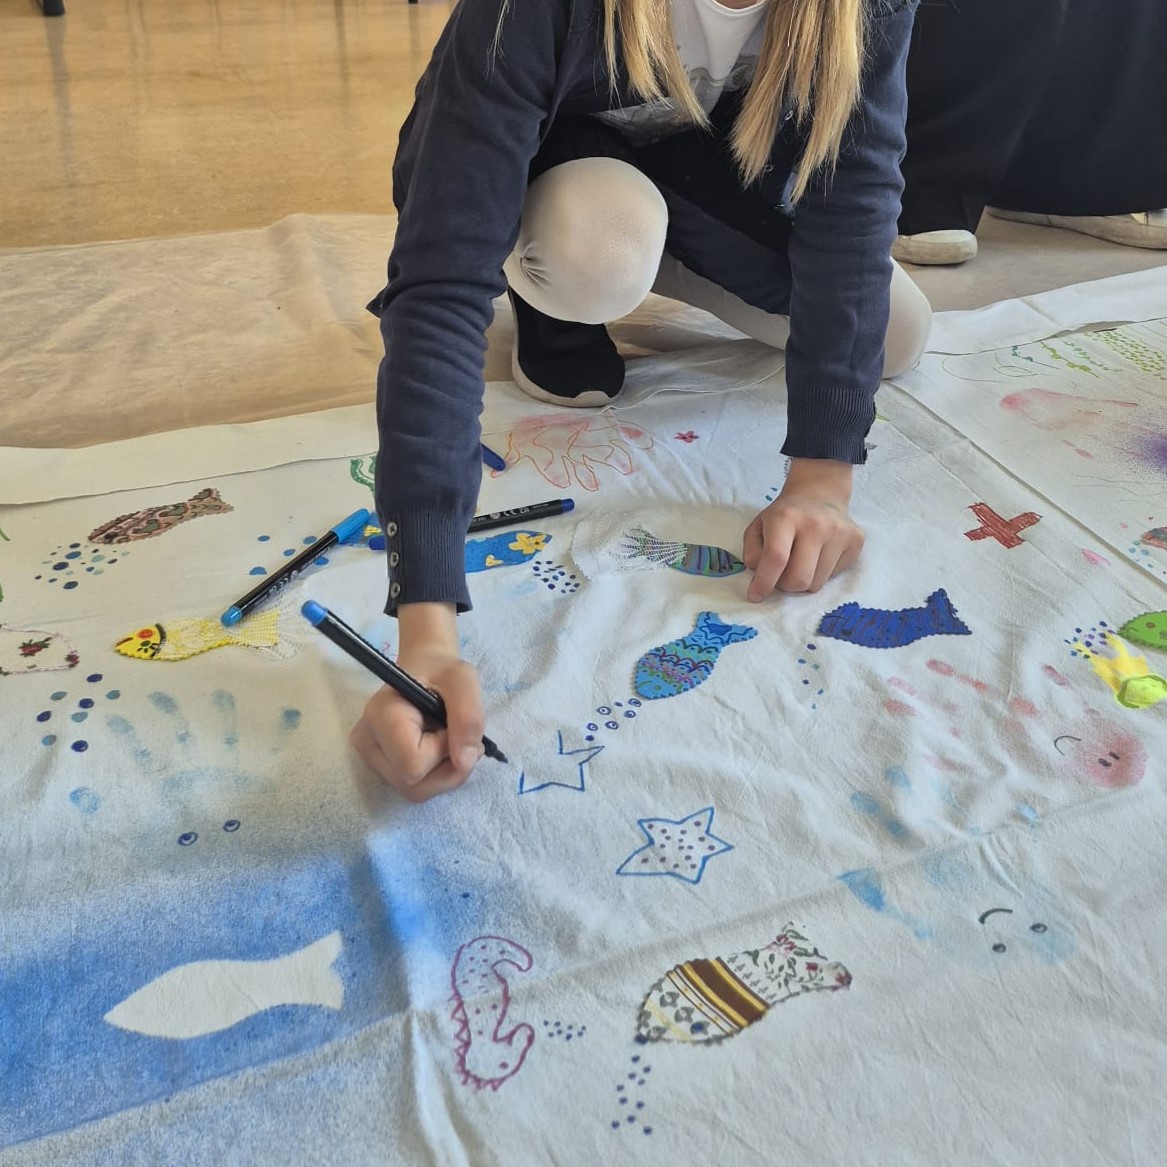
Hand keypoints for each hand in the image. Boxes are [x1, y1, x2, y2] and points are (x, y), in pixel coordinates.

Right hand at [349, 603, 484, 801]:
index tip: (451, 726)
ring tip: (449, 740)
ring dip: (444, 773)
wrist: (424, 668)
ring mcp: (369, 757)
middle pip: (414, 787)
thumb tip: (465, 762)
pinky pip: (413, 787)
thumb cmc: (442, 671)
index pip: (413, 765)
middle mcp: (367, 742)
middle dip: (448, 769)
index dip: (443, 752)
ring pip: (414, 792)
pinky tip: (437, 749)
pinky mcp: (378, 765)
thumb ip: (469, 718)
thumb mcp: (464, 681)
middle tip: (459, 737)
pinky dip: (434, 774)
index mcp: (381, 715)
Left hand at [742, 459, 863, 600]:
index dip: (764, 582)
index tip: (755, 596)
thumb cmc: (784, 516)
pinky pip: (832, 577)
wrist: (819, 495)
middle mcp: (816, 524)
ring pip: (816, 584)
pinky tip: (818, 555)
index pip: (776, 558)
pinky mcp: (856, 541)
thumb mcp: (758, 527)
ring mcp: (840, 533)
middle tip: (781, 573)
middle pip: (798, 579)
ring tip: (801, 560)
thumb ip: (752, 552)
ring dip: (803, 580)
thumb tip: (761, 575)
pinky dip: (820, 574)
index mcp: (786, 517)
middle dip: (784, 584)